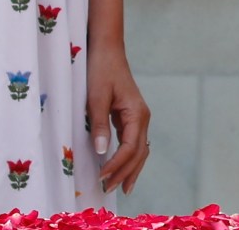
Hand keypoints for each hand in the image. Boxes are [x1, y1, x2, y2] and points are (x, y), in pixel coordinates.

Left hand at [87, 43, 151, 193]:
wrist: (107, 50)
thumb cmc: (101, 70)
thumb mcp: (96, 97)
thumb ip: (99, 124)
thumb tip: (102, 152)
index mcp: (137, 113)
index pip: (130, 148)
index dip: (117, 165)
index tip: (102, 177)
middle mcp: (142, 117)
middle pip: (139, 153)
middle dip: (125, 173)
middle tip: (108, 189)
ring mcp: (138, 116)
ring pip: (140, 150)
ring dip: (130, 169)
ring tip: (120, 187)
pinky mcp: (130, 115)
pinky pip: (133, 142)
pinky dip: (129, 157)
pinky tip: (121, 167)